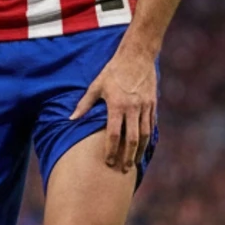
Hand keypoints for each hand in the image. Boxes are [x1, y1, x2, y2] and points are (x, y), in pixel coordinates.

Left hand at [70, 44, 156, 172]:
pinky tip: (144, 147)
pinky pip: (151, 125)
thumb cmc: (113, 70)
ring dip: (140, 151)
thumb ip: (84, 104)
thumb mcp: (97, 85)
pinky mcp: (153, 104)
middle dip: (127, 157)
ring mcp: (145, 107)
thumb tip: (71, 119)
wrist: (137, 56)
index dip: (110, 150)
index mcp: (117, 105)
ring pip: (145, 135)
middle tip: (123, 169)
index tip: (108, 162)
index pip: (113, 134)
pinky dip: (148, 138)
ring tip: (134, 163)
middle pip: (132, 139)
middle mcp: (132, 108)